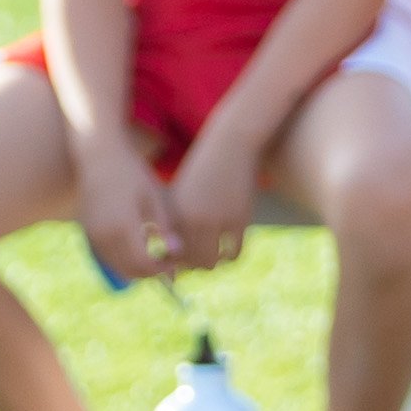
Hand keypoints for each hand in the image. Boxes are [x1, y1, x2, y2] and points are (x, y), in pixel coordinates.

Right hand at [76, 156, 174, 279]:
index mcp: (123, 226)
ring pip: (117, 268)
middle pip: (130, 271)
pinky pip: (107, 258)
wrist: (99, 156)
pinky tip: (137, 248)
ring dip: (136, 268)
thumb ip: (164, 227)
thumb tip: (177, 252)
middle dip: (150, 272)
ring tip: (154, 255)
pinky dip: (122, 260)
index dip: (162, 268)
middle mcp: (104, 236)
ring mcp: (92, 236)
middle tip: (167, 262)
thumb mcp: (153, 197)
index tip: (176, 261)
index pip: (144, 264)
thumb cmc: (132, 173)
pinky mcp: (87, 233)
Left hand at [156, 126, 268, 269]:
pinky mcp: (239, 220)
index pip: (171, 254)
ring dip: (213, 264)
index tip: (184, 260)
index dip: (176, 262)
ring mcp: (216, 221)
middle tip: (201, 259)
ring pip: (210, 262)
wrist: (231, 145)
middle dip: (195, 265)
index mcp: (175, 213)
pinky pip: (234, 254)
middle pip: (190, 262)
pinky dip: (231, 257)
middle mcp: (193, 220)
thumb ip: (177, 221)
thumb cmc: (205, 171)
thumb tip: (177, 259)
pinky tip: (229, 250)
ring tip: (215, 257)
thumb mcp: (184, 194)